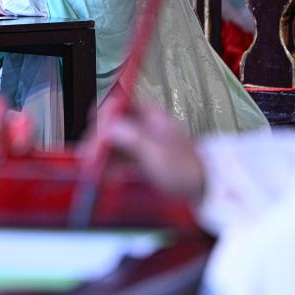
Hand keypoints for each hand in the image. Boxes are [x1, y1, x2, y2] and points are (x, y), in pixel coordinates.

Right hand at [82, 103, 204, 201]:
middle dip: (98, 138)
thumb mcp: (155, 152)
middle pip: (112, 124)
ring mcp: (143, 142)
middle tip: (89, 153)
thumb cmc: (188, 170)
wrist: (206, 190)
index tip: (95, 131)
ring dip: (101, 153)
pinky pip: (119, 157)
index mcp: (150, 116)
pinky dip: (108, 163)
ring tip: (92, 167)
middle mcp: (145, 126)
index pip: (119, 104)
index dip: (103, 115)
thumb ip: (130, 137)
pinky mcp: (142, 159)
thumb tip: (107, 126)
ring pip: (113, 142)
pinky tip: (103, 172)